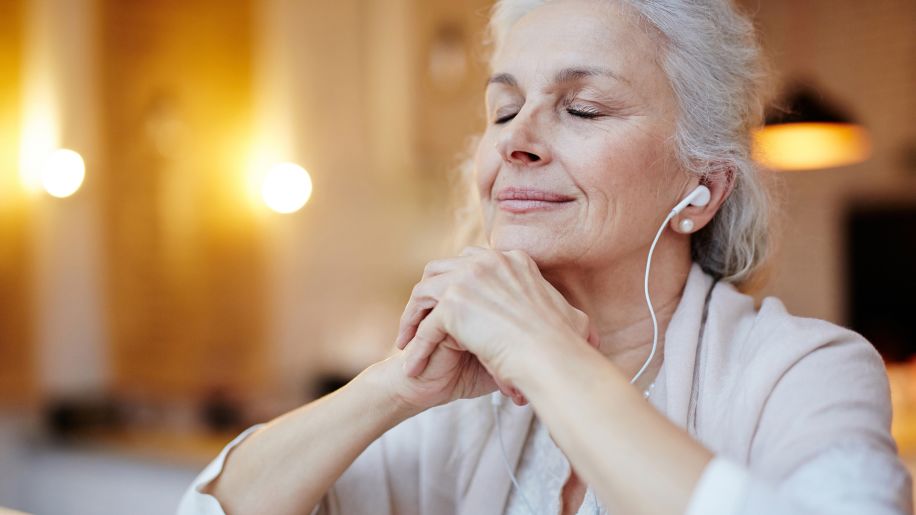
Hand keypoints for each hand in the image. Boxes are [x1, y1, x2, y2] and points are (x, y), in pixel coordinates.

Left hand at [396, 247, 597, 402]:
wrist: (554, 358)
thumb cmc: (566, 346)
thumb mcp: (572, 318)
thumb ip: (562, 313)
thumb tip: (582, 326)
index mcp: (513, 260)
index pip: (472, 263)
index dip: (456, 284)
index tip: (450, 308)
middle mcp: (489, 261)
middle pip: (442, 269)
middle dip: (428, 294)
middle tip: (421, 321)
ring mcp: (469, 279)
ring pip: (424, 291)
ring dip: (412, 317)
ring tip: (407, 342)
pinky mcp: (454, 304)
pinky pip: (425, 326)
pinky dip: (416, 347)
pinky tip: (412, 367)